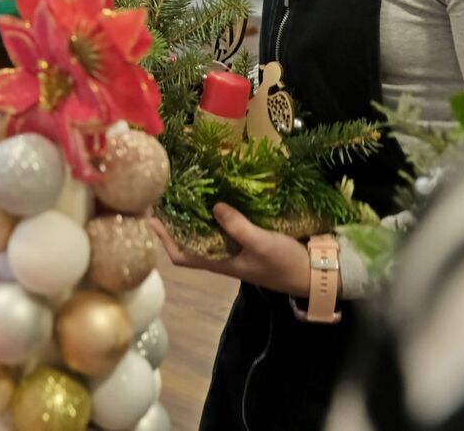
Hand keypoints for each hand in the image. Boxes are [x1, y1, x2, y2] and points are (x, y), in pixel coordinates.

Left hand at [149, 203, 311, 297]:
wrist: (315, 274)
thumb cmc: (285, 264)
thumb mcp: (262, 244)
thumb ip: (238, 227)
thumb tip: (214, 206)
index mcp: (219, 262)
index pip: (180, 255)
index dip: (162, 239)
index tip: (149, 217)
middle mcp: (221, 255)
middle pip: (187, 241)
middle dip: (172, 221)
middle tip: (162, 194)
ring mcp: (233, 248)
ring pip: (203, 232)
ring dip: (190, 215)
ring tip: (181, 190)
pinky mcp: (246, 239)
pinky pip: (222, 226)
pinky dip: (214, 212)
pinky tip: (214, 194)